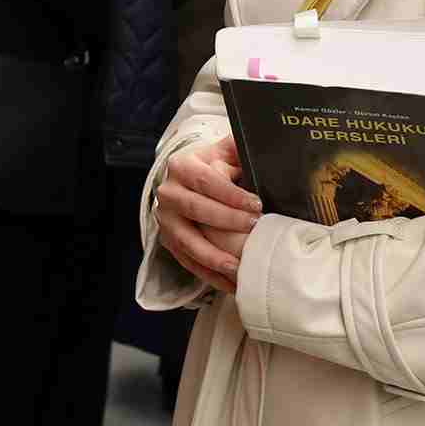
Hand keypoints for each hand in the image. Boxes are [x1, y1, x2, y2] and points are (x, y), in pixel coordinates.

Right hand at [155, 135, 261, 294]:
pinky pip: (186, 261)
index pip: (204, 180)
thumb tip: (259, 142)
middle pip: (195, 209)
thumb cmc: (214, 166)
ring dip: (212, 255)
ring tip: (237, 266)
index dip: (230, 194)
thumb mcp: (224, 150)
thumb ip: (238, 145)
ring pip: (186, 240)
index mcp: (181, 166)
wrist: (189, 181)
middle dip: (226, 221)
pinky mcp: (168, 241)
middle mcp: (168, 192)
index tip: (256, 204)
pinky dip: (207, 274)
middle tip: (254, 227)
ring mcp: (165, 220)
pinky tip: (229, 283)